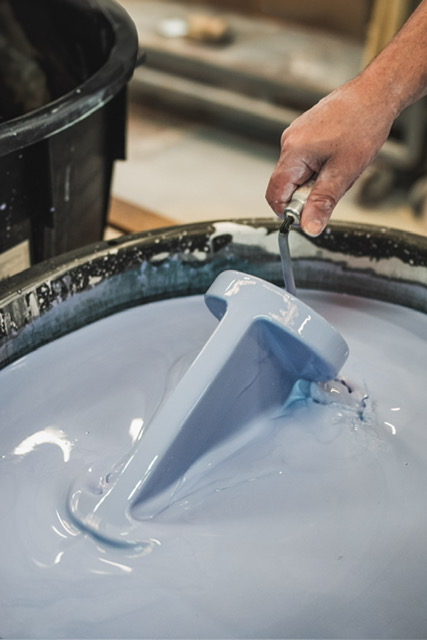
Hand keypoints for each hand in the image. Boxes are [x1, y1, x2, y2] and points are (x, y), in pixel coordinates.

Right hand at [265, 76, 395, 235]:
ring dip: (316, 181)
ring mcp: (296, 135)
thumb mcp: (344, 173)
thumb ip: (322, 203)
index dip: (289, 212)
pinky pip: (305, 161)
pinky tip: (338, 158)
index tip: (309, 216)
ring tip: (340, 168)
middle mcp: (289, 141)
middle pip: (286, 185)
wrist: (376, 94)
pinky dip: (319, 168)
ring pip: (297, 173)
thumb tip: (309, 227)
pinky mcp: (305, 132)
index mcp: (293, 152)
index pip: (275, 195)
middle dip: (308, 194)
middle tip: (334, 186)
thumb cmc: (362, 125)